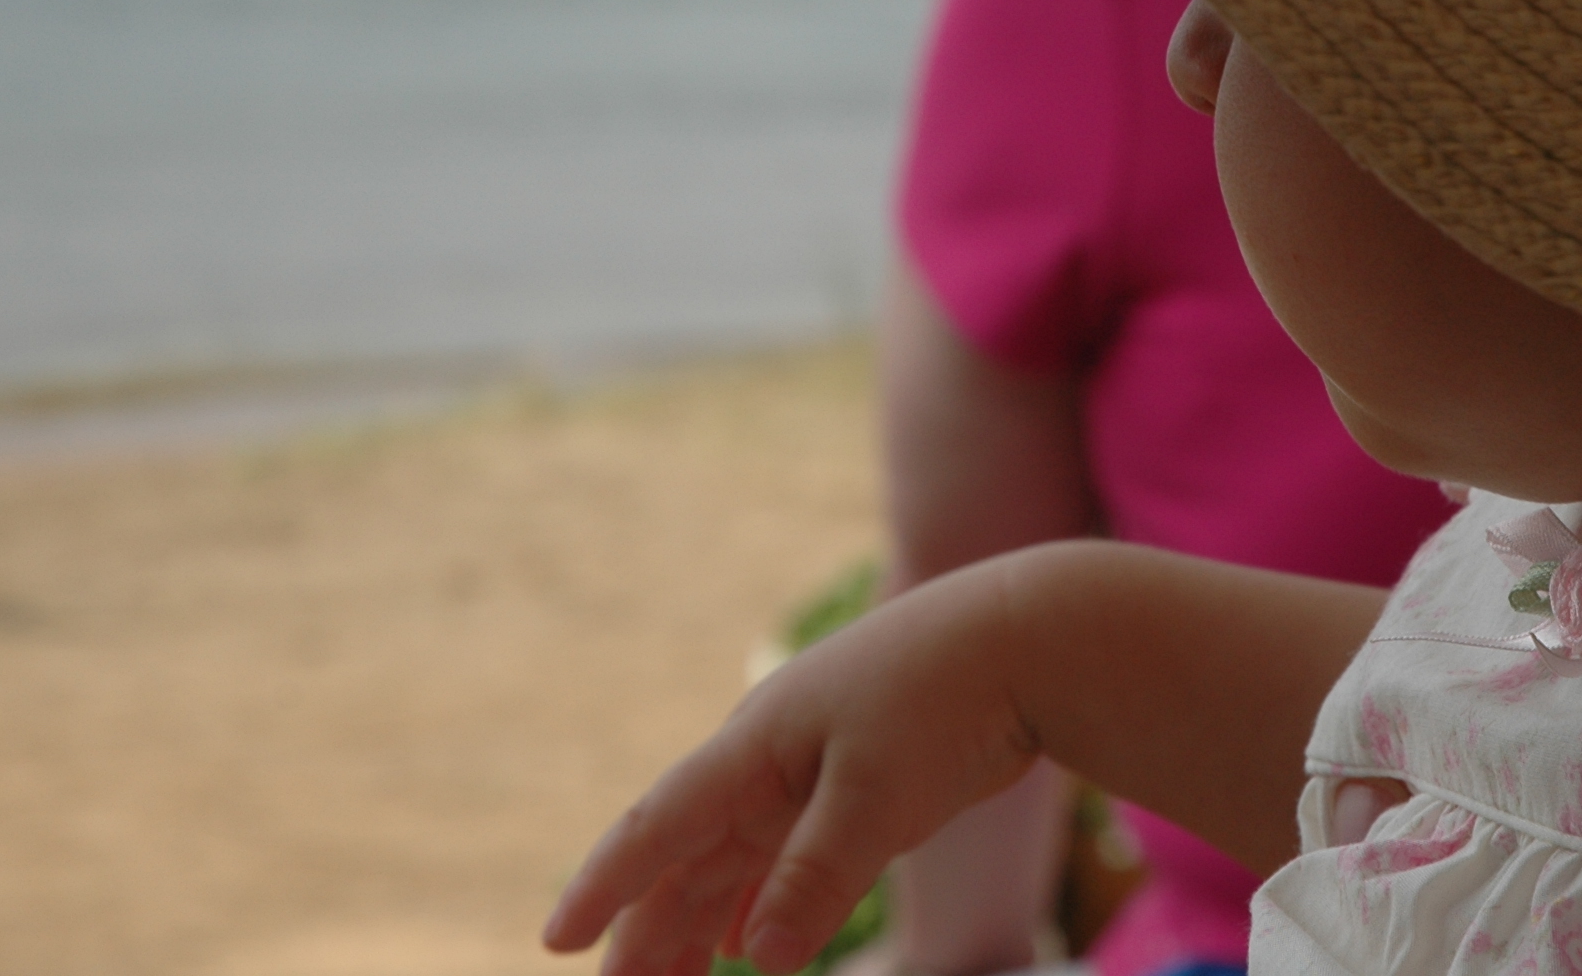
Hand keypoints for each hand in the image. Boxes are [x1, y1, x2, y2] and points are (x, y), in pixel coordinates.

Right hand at [546, 560, 1040, 975]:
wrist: (1026, 638)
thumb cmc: (946, 699)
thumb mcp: (877, 793)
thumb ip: (815, 876)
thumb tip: (753, 958)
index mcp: (755, 744)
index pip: (659, 824)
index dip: (604, 885)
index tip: (555, 942)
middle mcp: (767, 756)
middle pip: (685, 854)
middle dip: (645, 927)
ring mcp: (809, 769)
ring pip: (730, 860)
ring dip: (694, 923)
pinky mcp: (854, 784)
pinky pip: (778, 855)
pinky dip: (753, 903)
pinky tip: (739, 945)